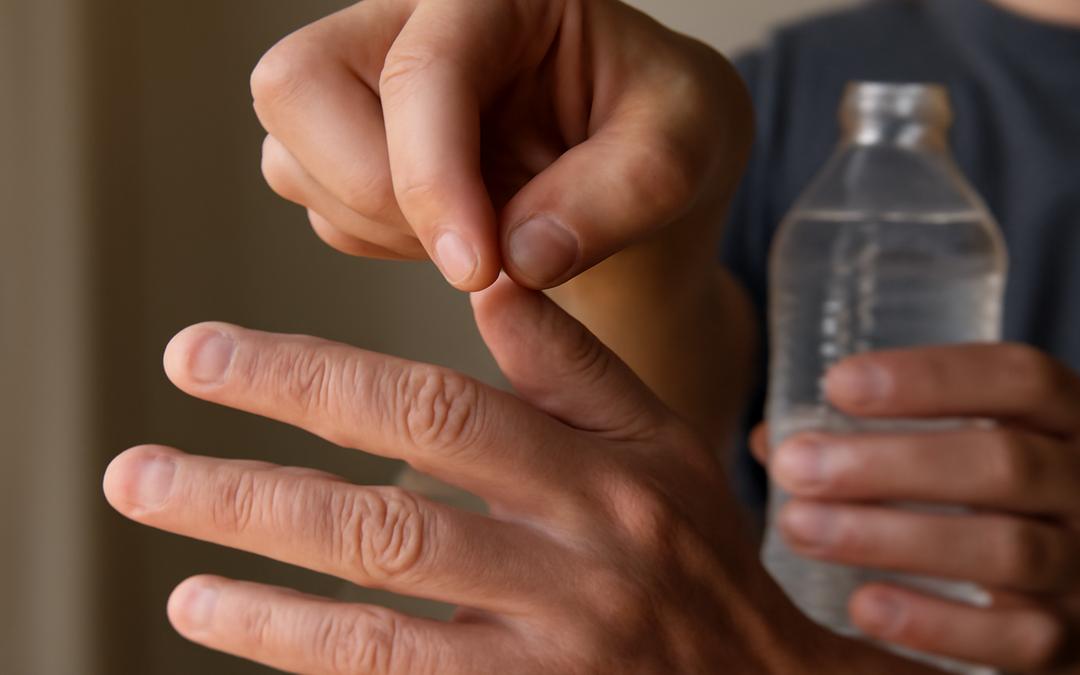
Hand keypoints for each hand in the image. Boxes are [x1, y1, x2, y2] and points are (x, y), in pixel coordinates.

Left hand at [103, 278, 924, 673]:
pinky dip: (309, 661)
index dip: (311, 380)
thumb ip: (575, 367)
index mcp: (600, 480)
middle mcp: (573, 570)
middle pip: (385, 524)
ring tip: (172, 564)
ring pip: (379, 626)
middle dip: (249, 492)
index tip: (206, 358)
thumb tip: (488, 278)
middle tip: (136, 472)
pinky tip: (236, 623)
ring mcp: (548, 661)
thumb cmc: (704, 561)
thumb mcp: (662, 449)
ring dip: (260, 597)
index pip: (434, 413)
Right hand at [252, 0, 750, 289]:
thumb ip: (625, 191)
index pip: (420, 71)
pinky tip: (459, 232)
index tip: (478, 269)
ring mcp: (364, 78)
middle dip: (375, 191)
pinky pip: (317, 206)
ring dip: (381, 227)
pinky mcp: (347, 139)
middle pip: (298, 88)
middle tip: (475, 248)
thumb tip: (521, 257)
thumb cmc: (664, 127)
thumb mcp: (687, 146)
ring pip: (291, 157)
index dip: (432, 176)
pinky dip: (378, 242)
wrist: (643, 163)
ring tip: (486, 234)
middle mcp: (408, 20)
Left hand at [754, 344, 1079, 671]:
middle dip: (890, 465)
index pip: (1017, 378)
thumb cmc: (1000, 495)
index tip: (837, 383)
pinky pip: (1009, 636)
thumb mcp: (967, 444)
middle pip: (1003, 464)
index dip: (929, 377)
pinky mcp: (1070, 636)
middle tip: (797, 466)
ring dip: (891, 538)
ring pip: (1005, 550)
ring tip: (801, 527)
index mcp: (1072, 416)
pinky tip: (861, 604)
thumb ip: (881, 432)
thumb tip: (772, 439)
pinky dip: (931, 622)